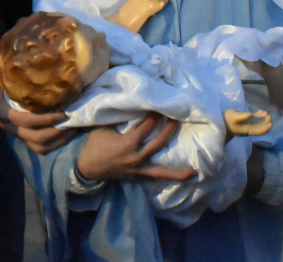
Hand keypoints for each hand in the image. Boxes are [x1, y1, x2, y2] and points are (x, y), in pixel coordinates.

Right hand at [0, 63, 75, 152]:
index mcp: (4, 112)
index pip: (26, 120)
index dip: (45, 119)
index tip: (62, 113)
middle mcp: (11, 126)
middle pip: (36, 138)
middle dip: (57, 132)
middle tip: (73, 120)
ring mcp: (17, 132)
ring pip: (39, 146)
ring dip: (58, 140)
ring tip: (74, 128)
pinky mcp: (22, 134)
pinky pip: (39, 147)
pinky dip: (54, 144)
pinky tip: (67, 133)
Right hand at [76, 113, 196, 181]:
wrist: (88, 167)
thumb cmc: (95, 144)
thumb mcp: (103, 128)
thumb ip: (118, 118)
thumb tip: (130, 104)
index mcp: (127, 144)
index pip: (146, 126)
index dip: (154, 115)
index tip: (161, 105)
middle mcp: (136, 158)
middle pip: (159, 143)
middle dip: (169, 130)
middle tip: (178, 119)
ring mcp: (138, 170)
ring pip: (162, 171)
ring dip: (178, 172)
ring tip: (194, 171)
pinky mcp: (138, 177)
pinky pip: (156, 178)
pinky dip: (168, 178)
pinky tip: (180, 178)